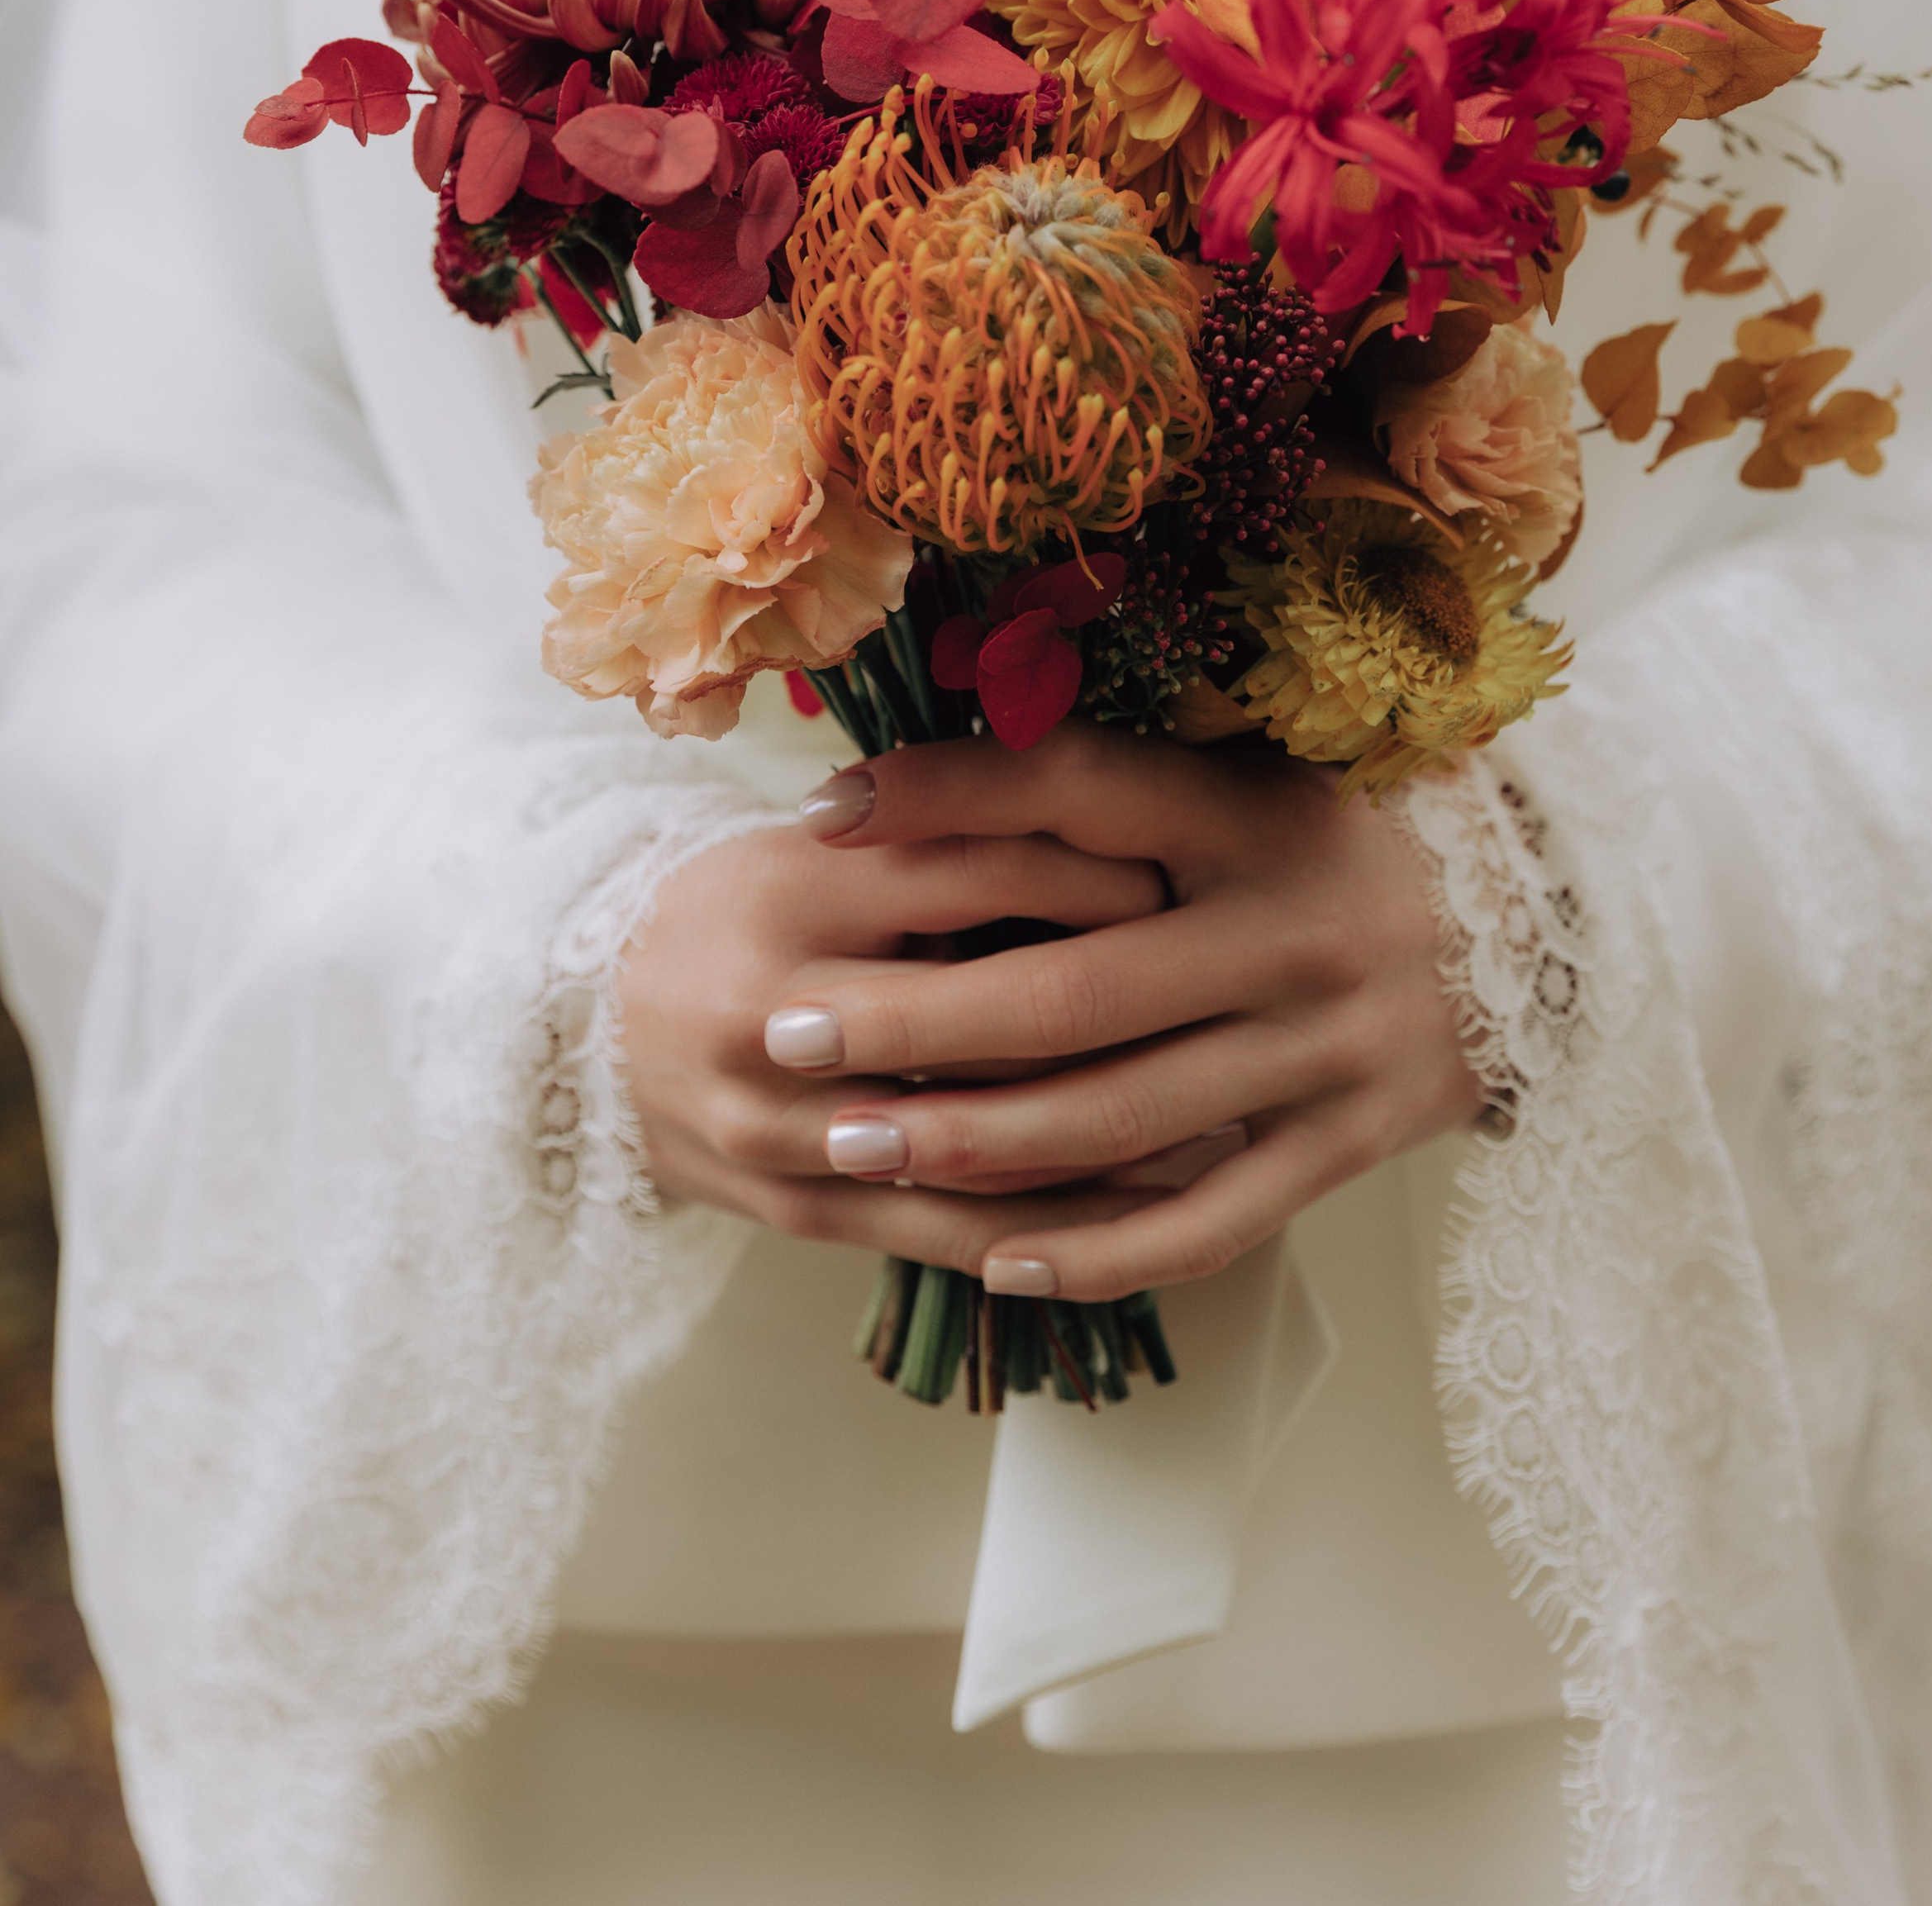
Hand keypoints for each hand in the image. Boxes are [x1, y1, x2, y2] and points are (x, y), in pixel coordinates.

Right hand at [618, 808, 1170, 1271]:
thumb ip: (943, 838)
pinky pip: (948, 1229)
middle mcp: (779, 1010)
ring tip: (1219, 1109)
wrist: (581, 1026)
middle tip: (1221, 995)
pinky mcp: (795, 1210)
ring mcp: (780, 1125)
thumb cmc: (742, 908)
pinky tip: (1144, 1208)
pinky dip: (1054, 1224)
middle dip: (1117, 1008)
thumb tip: (1117, 830)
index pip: (971, 873)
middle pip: (984, 1017)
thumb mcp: (822, 845)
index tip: (1183, 876)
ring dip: (1106, 1132)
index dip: (1089, 876)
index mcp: (793, 890)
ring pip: (976, 1138)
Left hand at [769, 724, 1481, 1302]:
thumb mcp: (1240, 779)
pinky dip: (1102, 1250)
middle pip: (1076, 990)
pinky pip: (1212, 1219)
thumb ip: (1095, 791)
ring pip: (1125, 1118)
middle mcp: (1293, 932)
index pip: (1081, 792)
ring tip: (851, 1143)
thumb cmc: (1337, 839)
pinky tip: (996, 1260)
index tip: (819, 816)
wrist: (1542, 924)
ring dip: (975, 1141)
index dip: (947, 794)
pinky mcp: (1353, 1143)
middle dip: (917, 1017)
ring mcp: (1329, 1048)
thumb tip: (893, 788)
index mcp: (1255, 816)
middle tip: (790, 1031)